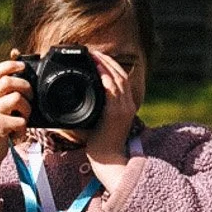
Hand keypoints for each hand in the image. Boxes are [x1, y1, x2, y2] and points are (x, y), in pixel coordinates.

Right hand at [0, 55, 29, 198]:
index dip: (8, 65)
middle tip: (30, 98)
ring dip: (27, 109)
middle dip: (25, 87)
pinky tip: (17, 135)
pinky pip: (20, 120)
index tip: (22, 65)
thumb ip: (3, 96)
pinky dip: (23, 129)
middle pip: (9, 81)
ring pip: (17, 98)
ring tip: (23, 119)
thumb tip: (23, 79)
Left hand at [86, 48, 138, 190]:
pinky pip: (111, 89)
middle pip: (121, 74)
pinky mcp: (115, 113)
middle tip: (95, 52)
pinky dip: (105, 76)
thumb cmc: (103, 143)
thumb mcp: (102, 122)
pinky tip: (97, 68)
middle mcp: (128, 105)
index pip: (123, 79)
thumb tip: (83, 99)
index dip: (112, 66)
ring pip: (117, 78)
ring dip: (105, 64)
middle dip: (108, 61)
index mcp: (127, 106)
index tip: (100, 58)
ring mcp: (123, 108)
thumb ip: (98, 109)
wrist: (108, 159)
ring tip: (94, 55)